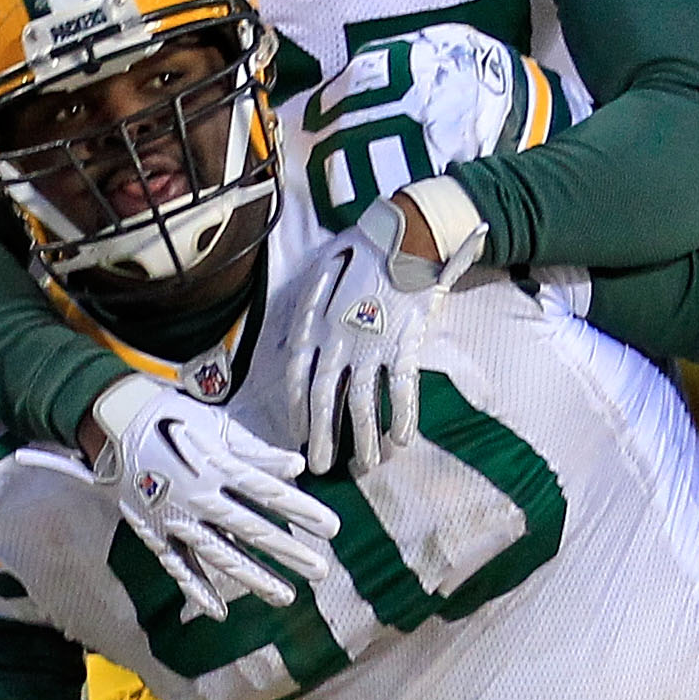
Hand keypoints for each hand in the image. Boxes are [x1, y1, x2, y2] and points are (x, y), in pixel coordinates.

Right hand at [88, 374, 339, 621]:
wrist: (111, 422)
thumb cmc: (171, 417)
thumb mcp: (215, 425)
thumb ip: (256, 451)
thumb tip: (297, 466)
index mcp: (216, 465)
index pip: (269, 492)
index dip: (302, 510)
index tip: (330, 528)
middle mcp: (198, 495)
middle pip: (251, 528)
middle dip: (288, 552)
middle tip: (319, 571)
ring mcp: (174, 518)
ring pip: (220, 554)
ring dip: (254, 577)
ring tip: (285, 595)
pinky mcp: (153, 532)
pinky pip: (178, 566)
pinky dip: (197, 589)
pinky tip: (220, 610)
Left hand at [288, 193, 486, 474]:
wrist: (408, 233)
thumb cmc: (366, 248)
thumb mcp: (323, 270)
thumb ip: (308, 306)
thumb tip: (290, 340)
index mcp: (315, 323)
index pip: (298, 376)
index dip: (297, 410)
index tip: (297, 436)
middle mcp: (338, 339)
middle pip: (325, 397)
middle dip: (323, 436)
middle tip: (323, 466)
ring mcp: (372, 343)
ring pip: (363, 401)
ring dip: (364, 437)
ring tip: (365, 463)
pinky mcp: (404, 343)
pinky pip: (401, 388)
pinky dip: (402, 416)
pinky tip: (402, 439)